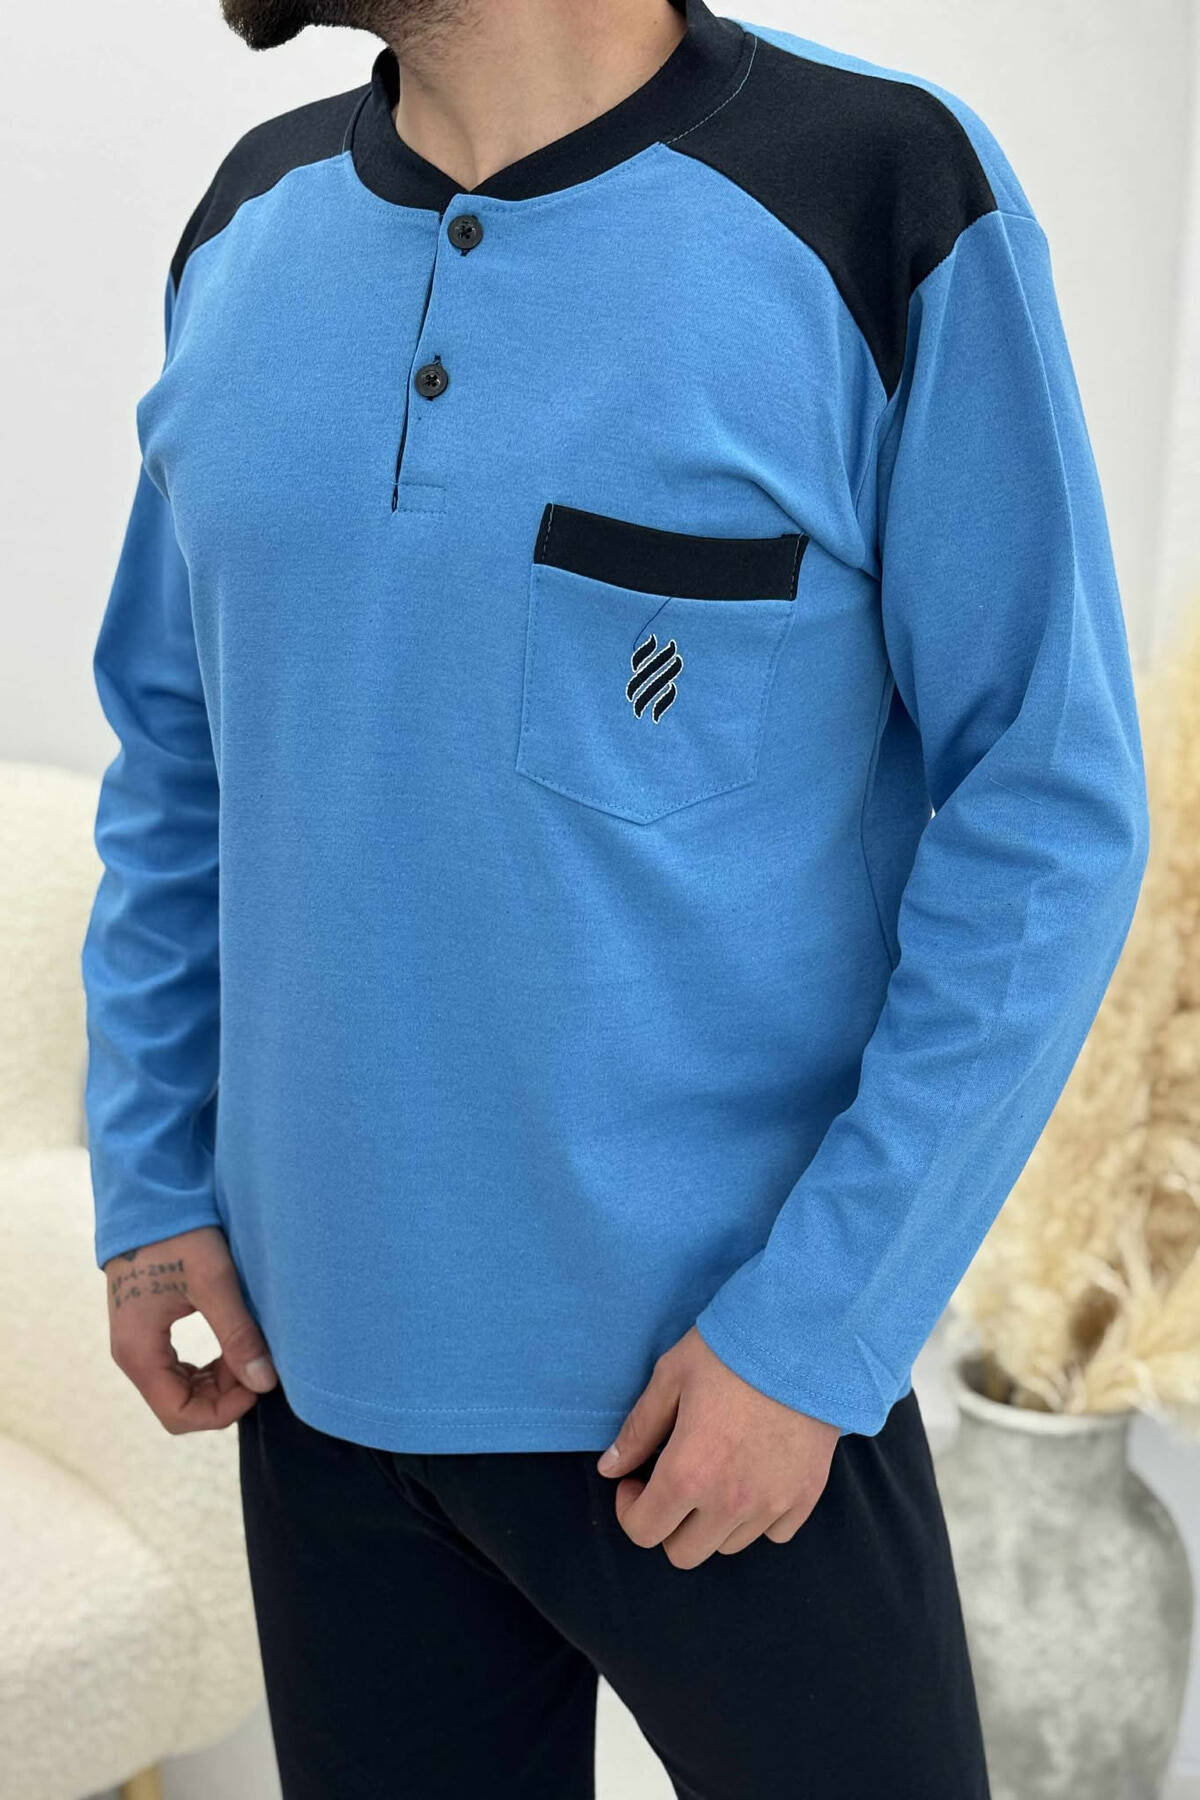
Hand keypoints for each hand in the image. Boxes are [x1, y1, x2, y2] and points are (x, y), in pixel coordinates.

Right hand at [105, 1225, 276, 1431]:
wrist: (148, 1198)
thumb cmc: (178, 1235)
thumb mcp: (214, 1282)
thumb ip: (237, 1334)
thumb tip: (264, 1383)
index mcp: (139, 1352)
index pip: (179, 1415)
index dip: (222, 1411)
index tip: (257, 1382)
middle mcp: (132, 1355)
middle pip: (179, 1406)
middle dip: (223, 1395)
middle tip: (256, 1361)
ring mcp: (138, 1343)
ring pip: (181, 1388)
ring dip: (218, 1380)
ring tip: (248, 1348)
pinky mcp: (148, 1329)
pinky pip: (178, 1368)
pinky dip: (209, 1365)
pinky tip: (232, 1343)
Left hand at [596, 1325, 838, 1567]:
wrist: (804, 1340)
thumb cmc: (731, 1352)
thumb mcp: (671, 1377)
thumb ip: (639, 1429)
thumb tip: (610, 1468)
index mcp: (688, 1474)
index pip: (644, 1532)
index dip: (630, 1510)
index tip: (636, 1481)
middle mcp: (729, 1502)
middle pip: (684, 1553)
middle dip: (668, 1523)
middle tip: (673, 1481)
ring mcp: (771, 1505)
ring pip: (728, 1545)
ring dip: (713, 1521)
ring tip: (717, 1473)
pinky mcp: (805, 1497)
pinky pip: (773, 1533)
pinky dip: (759, 1517)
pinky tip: (754, 1476)